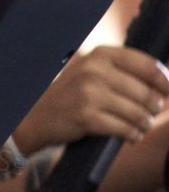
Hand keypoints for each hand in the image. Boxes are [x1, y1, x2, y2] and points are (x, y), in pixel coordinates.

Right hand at [15, 45, 168, 153]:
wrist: (36, 116)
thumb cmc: (71, 95)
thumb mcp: (91, 72)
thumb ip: (121, 71)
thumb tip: (164, 82)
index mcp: (99, 55)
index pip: (146, 65)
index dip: (164, 81)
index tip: (168, 91)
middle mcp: (94, 71)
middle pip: (146, 92)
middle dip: (155, 107)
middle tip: (152, 113)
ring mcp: (89, 94)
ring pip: (138, 113)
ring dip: (145, 123)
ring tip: (142, 126)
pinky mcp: (86, 117)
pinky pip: (125, 129)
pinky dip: (133, 135)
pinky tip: (132, 136)